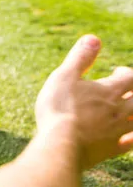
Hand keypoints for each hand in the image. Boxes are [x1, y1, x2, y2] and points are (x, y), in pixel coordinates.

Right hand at [35, 34, 132, 169]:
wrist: (60, 145)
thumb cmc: (60, 108)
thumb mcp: (64, 76)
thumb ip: (80, 57)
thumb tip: (93, 37)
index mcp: (109, 91)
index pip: (129, 77)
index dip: (126, 72)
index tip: (117, 71)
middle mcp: (119, 110)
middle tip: (128, 89)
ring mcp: (117, 131)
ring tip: (129, 110)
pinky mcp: (110, 149)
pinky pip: (129, 144)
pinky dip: (131, 139)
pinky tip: (129, 138)